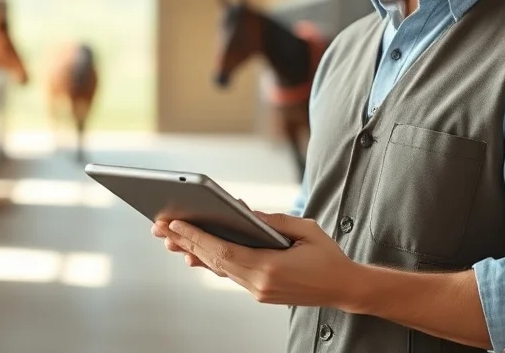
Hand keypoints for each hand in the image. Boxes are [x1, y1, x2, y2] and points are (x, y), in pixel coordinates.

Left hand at [154, 210, 361, 308]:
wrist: (344, 289)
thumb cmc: (328, 256)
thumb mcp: (305, 229)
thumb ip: (272, 220)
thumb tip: (244, 211)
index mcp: (270, 268)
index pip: (224, 251)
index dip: (196, 237)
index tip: (175, 223)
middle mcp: (260, 284)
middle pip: (214, 261)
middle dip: (186, 242)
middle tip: (160, 228)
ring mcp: (259, 291)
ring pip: (219, 269)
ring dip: (194, 252)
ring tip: (170, 239)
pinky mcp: (260, 292)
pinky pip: (230, 274)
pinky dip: (211, 261)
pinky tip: (194, 253)